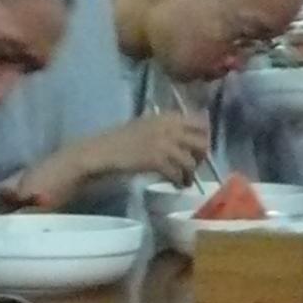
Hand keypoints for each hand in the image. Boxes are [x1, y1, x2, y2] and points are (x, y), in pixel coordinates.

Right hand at [38, 110, 208, 203]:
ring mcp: (163, 143)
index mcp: (166, 116)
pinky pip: (177, 173)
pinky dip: (179, 181)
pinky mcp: (156, 160)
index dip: (204, 136)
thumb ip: (166, 129)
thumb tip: (187, 138)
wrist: (98, 153)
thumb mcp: (146, 127)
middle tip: (193, 167)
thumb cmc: (119, 141)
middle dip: (200, 157)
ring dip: (190, 174)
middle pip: (200, 142)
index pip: (199, 121)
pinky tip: (176, 185)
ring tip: (185, 181)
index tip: (198, 149)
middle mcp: (168, 126)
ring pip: (190, 160)